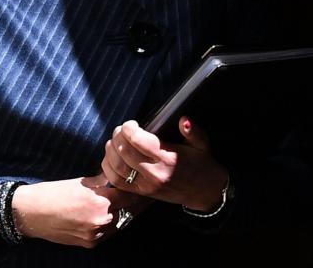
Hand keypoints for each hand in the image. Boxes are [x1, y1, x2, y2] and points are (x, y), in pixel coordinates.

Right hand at [0, 174, 148, 247]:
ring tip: (128, 202)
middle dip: (135, 202)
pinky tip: (111, 214)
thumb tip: (121, 175)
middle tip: (144, 193)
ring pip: (120, 223)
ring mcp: (95, 235)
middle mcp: (100, 221)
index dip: (138, 189)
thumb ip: (105, 181)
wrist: (31, 213)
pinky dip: (111, 223)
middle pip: (129, 211)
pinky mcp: (89, 244)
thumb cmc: (55, 192)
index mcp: (100, 202)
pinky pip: (108, 233)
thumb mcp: (83, 182)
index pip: (130, 195)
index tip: (146, 183)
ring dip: (124, 213)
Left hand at [101, 116, 228, 211]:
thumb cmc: (201, 165)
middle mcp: (154, 173)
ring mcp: (145, 185)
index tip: (131, 123)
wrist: (203, 192)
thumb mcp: (202, 144)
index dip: (129, 128)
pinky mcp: (140, 193)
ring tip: (115, 141)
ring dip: (110, 151)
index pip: (139, 141)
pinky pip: (116, 181)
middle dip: (118, 136)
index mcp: (168, 158)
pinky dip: (108, 168)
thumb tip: (183, 120)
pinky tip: (112, 157)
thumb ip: (192, 131)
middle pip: (124, 151)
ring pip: (117, 167)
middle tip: (121, 129)